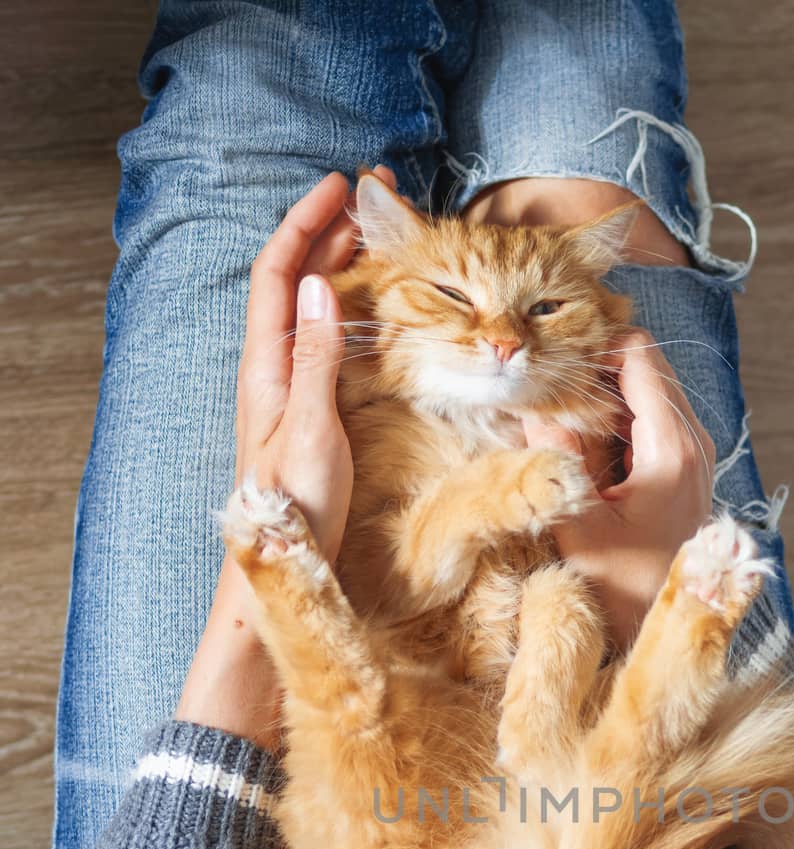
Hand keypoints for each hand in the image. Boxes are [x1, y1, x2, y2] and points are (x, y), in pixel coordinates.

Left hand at [176, 169, 388, 748]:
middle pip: (293, 284)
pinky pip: (327, 347)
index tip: (345, 188)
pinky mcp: (310, 417)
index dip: (306, 224)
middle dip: (328, 235)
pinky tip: (378, 319)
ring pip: (311, 313)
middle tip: (376, 205)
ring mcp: (290, 394)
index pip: (277, 273)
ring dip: (340, 271)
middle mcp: (273, 373)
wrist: (286, 568)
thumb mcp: (311, 429)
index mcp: (266, 367)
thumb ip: (315, 359)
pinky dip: (352, 316)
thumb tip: (317, 288)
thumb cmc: (296, 508)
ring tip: (380, 246)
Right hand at [522, 329, 715, 648]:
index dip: (592, 342)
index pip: (639, 352)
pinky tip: (576, 445)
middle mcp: (693, 442)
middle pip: (642, 366)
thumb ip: (555, 450)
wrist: (656, 631)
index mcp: (673, 446)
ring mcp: (691, 456)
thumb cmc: (619, 586)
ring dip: (599, 398)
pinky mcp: (681, 472)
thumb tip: (532, 395)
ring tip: (555, 417)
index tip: (552, 357)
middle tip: (545, 385)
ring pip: (641, 394)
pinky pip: (644, 424)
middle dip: (592, 368)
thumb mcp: (576, 518)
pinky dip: (611, 423)